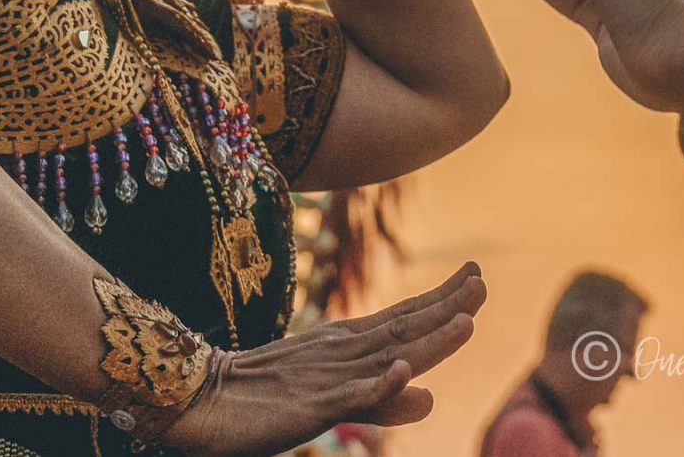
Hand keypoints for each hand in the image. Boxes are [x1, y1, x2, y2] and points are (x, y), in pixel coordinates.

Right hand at [168, 260, 484, 456]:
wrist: (200, 400)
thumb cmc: (266, 399)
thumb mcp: (333, 399)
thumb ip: (381, 400)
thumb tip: (430, 398)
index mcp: (348, 344)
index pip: (405, 318)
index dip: (443, 300)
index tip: (476, 277)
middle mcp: (343, 352)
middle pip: (404, 327)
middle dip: (447, 306)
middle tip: (482, 281)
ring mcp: (327, 377)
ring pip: (387, 355)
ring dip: (427, 338)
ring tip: (466, 319)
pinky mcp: (309, 407)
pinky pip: (348, 397)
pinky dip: (378, 385)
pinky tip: (404, 373)